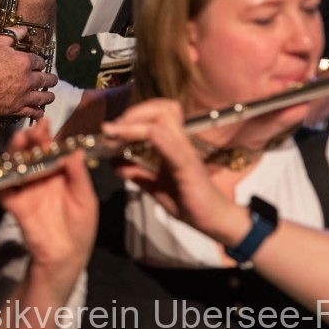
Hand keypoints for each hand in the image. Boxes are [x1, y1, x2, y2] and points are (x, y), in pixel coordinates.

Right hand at [0, 25, 57, 119]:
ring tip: (51, 95)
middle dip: (51, 79)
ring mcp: (23, 96)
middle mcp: (28, 79)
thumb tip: (23, 29)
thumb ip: (12, 34)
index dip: (40, 61)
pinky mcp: (16, 108)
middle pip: (45, 79)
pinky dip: (38, 112)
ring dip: (49, 96)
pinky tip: (40, 111)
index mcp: (24, 62)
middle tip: (53, 79)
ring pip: (43, 97)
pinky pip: (32, 112)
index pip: (39, 61)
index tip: (40, 63)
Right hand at [0, 118, 97, 291]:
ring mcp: (27, 191)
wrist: (67, 257)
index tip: (45, 123)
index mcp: (59, 173)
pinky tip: (3, 169)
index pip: (50, 150)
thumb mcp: (86, 200)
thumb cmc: (81, 227)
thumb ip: (79, 176)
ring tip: (18, 140)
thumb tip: (76, 151)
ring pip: (16, 167)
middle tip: (30, 130)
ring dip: (15, 153)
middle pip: (31, 155)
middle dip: (29, 140)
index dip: (46, 137)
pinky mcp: (16, 207)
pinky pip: (5, 192)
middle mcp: (41, 178)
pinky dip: (1, 180)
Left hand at [102, 99, 233, 232]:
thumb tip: (115, 164)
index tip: (112, 128)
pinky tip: (126, 140)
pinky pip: (168, 143)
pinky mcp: (188, 164)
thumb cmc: (191, 203)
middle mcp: (181, 142)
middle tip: (113, 127)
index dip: (135, 114)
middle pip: (162, 108)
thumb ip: (137, 175)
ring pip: (163, 119)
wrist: (216, 221)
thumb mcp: (156, 188)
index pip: (159, 113)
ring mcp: (185, 150)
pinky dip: (147, 136)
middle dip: (134, 112)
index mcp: (174, 144)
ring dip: (135, 121)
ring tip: (116, 132)